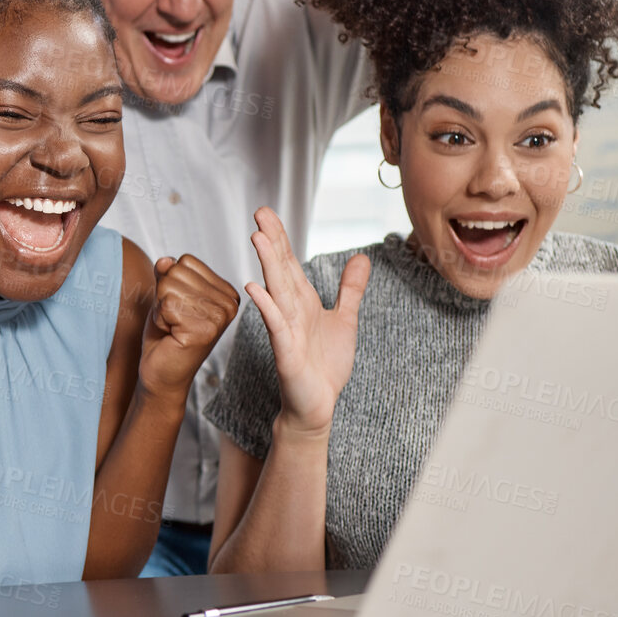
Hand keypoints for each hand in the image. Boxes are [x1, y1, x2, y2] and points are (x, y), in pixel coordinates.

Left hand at [137, 254, 239, 400]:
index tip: (179, 309)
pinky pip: (166, 304)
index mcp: (226, 292)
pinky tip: (171, 335)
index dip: (171, 283)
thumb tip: (166, 261)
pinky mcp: (203, 331)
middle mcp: (229, 304)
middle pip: (177, 271)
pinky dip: (159, 319)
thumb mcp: (167, 295)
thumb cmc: (166, 336)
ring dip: (161, 308)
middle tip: (174, 320)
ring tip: (173, 328)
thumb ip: (167, 273)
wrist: (161, 374)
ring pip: (169, 285)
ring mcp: (219, 318)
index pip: (186, 261)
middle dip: (165, 295)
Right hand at [245, 207, 369, 436]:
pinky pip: (276, 326)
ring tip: (257, 237)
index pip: (289, 263)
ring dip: (267, 264)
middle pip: (280, 269)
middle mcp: (291, 311)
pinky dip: (266, 307)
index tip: (268, 212)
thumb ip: (350, 289)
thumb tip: (362, 257)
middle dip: (271, 240)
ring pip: (276, 291)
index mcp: (303, 301)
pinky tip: (255, 289)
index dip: (281, 238)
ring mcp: (286, 330)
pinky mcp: (286, 352)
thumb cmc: (325, 365)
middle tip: (259, 212)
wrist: (318, 404)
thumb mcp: (344, 319)